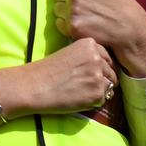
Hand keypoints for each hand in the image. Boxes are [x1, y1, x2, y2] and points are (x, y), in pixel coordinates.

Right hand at [0, 38, 116, 122]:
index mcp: (90, 44)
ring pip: (109, 86)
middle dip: (101, 79)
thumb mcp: (70, 53)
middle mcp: (97, 57)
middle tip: (80, 84)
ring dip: (98, 91)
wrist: (33, 86)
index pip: (108, 58)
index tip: (84, 73)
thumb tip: (108, 69)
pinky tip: (77, 97)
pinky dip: (92, 102)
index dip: (99, 68)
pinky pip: (103, 100)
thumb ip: (89, 56)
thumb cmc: (47, 71)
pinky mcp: (97, 93)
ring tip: (78, 91)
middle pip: (112, 72)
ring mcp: (99, 76)